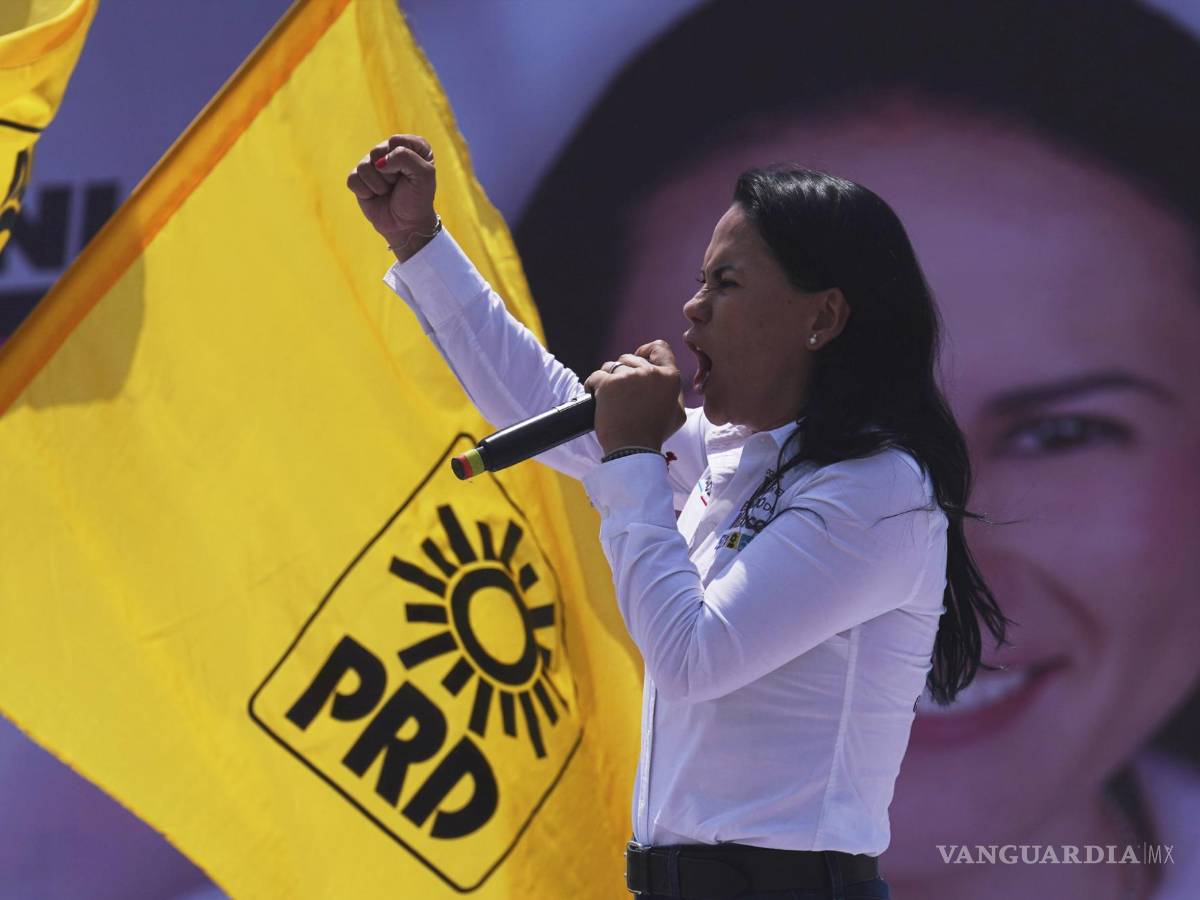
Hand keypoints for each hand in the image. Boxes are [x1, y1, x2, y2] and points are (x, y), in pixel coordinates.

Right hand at [347, 134, 437, 257]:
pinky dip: (366, 192)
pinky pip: (353, 179)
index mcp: (411, 145)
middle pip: (376, 151)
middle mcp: (390, 150)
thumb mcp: (424, 176)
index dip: (402, 161)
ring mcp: (372, 164)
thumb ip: (405, 157)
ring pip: (364, 166)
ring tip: (387, 192)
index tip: (411, 175)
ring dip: (378, 186)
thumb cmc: (417, 199)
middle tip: (397, 185)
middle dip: (389, 174)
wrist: (406, 225)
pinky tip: (375, 196)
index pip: (396, 141)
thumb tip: (378, 163)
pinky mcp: (358, 178)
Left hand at [583, 339, 685, 455]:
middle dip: (622, 371)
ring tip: (608, 397)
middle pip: (630, 358)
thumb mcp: (677, 414)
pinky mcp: (608, 383)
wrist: (632, 450)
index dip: (646, 350)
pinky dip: (592, 386)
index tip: (638, 355)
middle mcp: (650, 372)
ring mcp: (628, 376)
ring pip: (611, 366)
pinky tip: (594, 396)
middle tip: (620, 392)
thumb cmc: (653, 434)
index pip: (660, 348)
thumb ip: (674, 393)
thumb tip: (665, 380)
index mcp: (670, 378)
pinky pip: (595, 377)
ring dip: (607, 378)